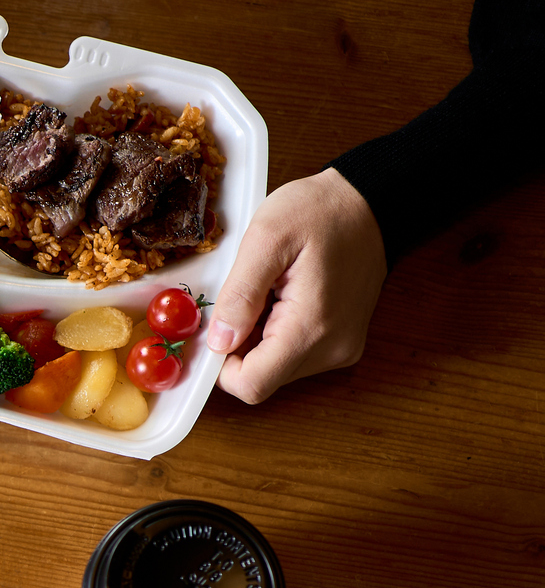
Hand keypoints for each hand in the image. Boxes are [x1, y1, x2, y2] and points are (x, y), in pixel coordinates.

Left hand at [208, 168, 386, 403]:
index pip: (252, 385)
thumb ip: (239, 294)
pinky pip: (295, 356)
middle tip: (247, 300)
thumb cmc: (321, 212)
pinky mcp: (343, 344)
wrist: (371, 202)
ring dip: (258, 340)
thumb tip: (218, 341)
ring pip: (276, 369)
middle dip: (239, 348)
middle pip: (262, 379)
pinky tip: (285, 299)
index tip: (217, 330)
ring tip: (271, 294)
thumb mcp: (266, 238)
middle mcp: (332, 349)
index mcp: (311, 328)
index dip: (221, 366)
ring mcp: (341, 349)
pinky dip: (278, 335)